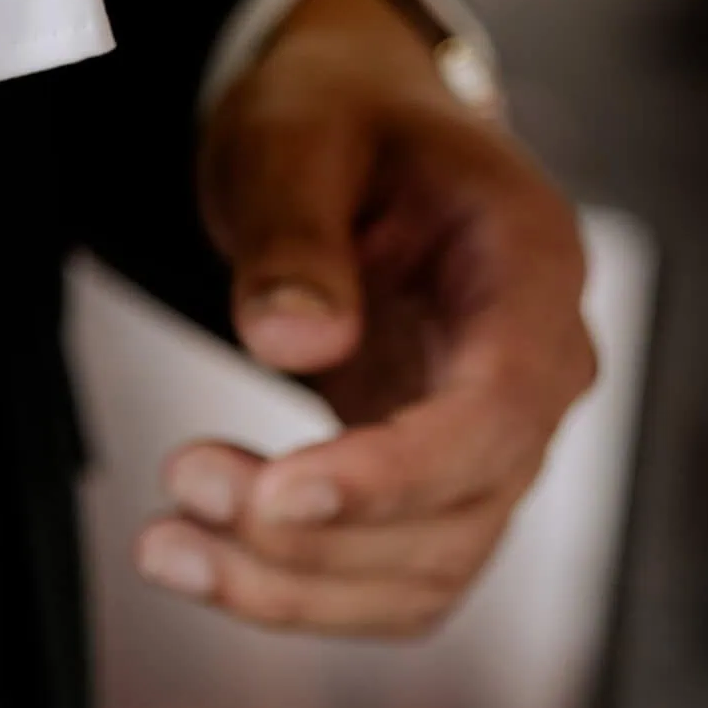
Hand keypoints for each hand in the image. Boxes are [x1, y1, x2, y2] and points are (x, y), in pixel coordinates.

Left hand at [135, 0, 594, 636]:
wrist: (354, 131)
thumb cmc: (343, 118)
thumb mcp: (300, 134)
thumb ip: (298, 231)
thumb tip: (295, 341)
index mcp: (535, 264)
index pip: (504, 402)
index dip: (403, 470)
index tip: (281, 494)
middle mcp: (540, 364)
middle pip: (467, 504)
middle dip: (321, 531)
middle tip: (184, 478)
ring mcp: (496, 434)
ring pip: (429, 569)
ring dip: (296, 582)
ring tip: (167, 538)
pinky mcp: (437, 480)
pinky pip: (389, 577)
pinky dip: (295, 590)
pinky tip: (197, 557)